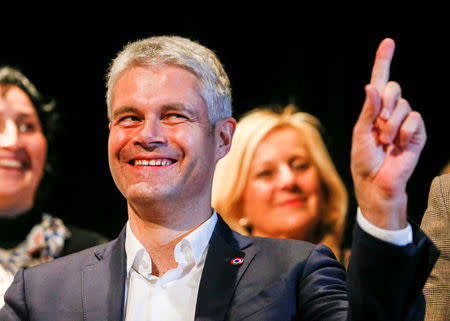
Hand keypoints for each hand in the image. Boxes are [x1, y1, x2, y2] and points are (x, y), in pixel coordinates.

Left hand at [351, 38, 426, 229]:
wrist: (377, 183)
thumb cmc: (364, 160)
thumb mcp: (360, 133)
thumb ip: (368, 110)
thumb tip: (372, 85)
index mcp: (373, 110)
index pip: (380, 80)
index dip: (383, 61)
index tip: (388, 42)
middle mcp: (390, 112)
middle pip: (393, 88)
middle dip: (384, 105)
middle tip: (378, 126)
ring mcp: (405, 122)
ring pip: (403, 105)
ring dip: (390, 125)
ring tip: (386, 142)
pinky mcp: (417, 133)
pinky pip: (414, 119)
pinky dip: (403, 132)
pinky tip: (399, 145)